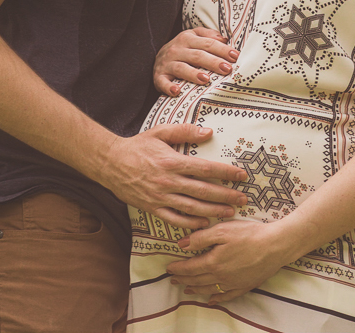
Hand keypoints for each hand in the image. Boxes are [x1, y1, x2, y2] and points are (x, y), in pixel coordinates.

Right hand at [96, 124, 248, 229]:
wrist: (110, 162)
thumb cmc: (137, 145)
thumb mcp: (160, 132)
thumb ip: (185, 131)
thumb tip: (208, 132)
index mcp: (173, 161)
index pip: (206, 169)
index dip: (226, 173)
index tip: (242, 175)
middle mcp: (169, 181)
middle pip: (204, 191)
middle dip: (227, 196)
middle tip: (244, 198)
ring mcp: (160, 197)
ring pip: (193, 208)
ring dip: (214, 211)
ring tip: (231, 213)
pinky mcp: (152, 208)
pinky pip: (174, 219)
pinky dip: (190, 224)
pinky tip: (204, 224)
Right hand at [154, 28, 240, 96]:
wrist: (157, 58)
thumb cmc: (182, 48)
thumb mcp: (193, 36)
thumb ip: (208, 35)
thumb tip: (224, 39)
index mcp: (187, 38)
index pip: (208, 43)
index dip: (222, 49)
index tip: (235, 56)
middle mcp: (177, 49)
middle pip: (197, 55)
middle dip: (213, 62)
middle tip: (227, 69)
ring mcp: (167, 63)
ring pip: (181, 68)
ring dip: (193, 74)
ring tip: (206, 79)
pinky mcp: (158, 76)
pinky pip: (163, 82)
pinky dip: (169, 87)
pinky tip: (177, 91)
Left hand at [166, 220, 297, 303]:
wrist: (276, 245)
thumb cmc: (250, 234)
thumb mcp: (223, 229)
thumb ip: (201, 238)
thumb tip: (182, 245)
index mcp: (213, 262)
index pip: (190, 268)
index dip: (178, 268)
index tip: (168, 268)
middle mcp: (221, 276)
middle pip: (197, 280)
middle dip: (183, 279)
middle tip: (173, 279)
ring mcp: (233, 283)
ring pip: (209, 289)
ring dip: (195, 290)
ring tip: (187, 290)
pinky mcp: (245, 286)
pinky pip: (227, 296)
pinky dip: (216, 299)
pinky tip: (211, 300)